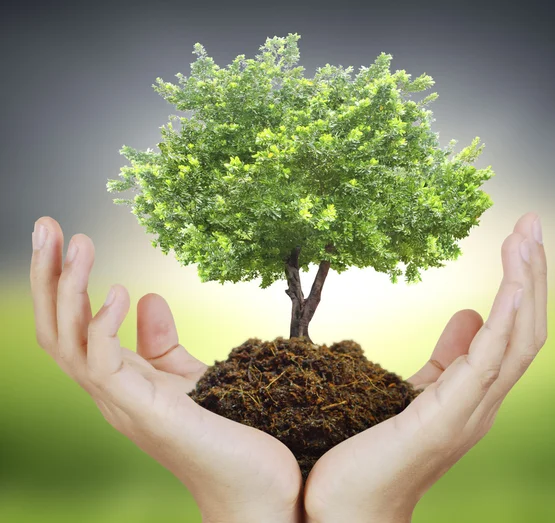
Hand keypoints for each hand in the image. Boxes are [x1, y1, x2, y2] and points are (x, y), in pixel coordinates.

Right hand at [30, 217, 303, 522]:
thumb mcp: (189, 376)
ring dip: (68, 290)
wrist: (258, 487)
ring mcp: (122, 405)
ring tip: (76, 243)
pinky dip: (102, 326)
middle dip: (49, 276)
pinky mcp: (144, 413)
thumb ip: (163, 344)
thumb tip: (149, 298)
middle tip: (48, 224)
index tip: (66, 236)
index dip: (63, 282)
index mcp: (120, 380)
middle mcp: (110, 392)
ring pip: (69, 343)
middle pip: (58, 329)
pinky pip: (103, 366)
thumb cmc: (226, 433)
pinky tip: (117, 293)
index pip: (73, 326)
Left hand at [303, 212, 547, 522]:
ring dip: (524, 285)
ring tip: (526, 237)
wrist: (349, 507)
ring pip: (516, 340)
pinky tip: (510, 285)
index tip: (519, 239)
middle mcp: (482, 401)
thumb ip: (448, 356)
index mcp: (475, 391)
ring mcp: (469, 411)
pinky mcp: (444, 417)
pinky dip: (504, 321)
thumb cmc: (377, 452)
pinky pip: (488, 363)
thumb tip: (468, 312)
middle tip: (531, 224)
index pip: (512, 329)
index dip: (522, 284)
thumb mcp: (418, 390)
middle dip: (531, 274)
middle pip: (524, 329)